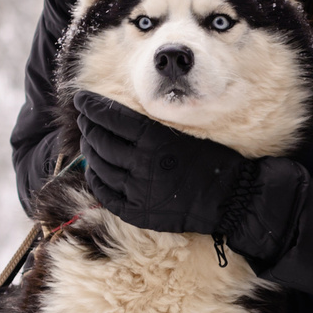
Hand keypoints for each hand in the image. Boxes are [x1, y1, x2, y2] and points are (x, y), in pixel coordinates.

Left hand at [72, 89, 303, 263]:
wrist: (232, 199)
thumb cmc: (212, 160)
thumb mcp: (184, 132)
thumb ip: (151, 124)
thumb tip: (116, 113)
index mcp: (155, 141)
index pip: (111, 118)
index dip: (92, 107)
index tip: (81, 99)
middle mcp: (143, 166)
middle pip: (102, 141)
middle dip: (88, 127)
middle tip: (84, 118)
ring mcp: (138, 192)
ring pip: (100, 166)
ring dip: (89, 151)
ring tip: (87, 141)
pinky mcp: (139, 213)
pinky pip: (106, 194)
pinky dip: (95, 179)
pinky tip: (92, 169)